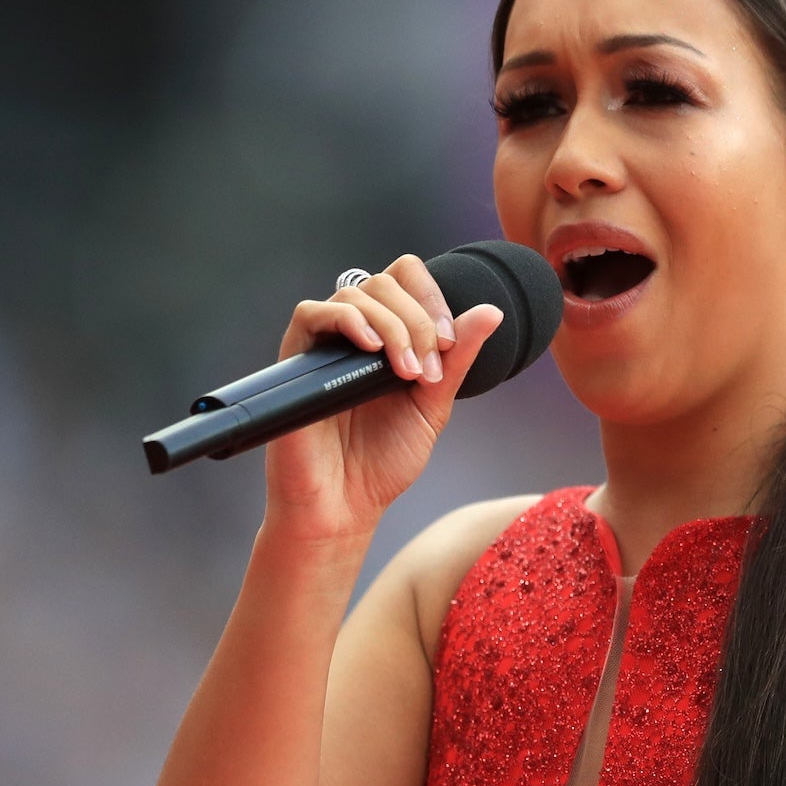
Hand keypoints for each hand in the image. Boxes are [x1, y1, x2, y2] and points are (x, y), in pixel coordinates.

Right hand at [262, 253, 501, 541]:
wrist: (345, 507)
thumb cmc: (382, 462)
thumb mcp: (432, 405)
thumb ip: (456, 359)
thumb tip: (491, 312)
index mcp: (386, 338)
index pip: (405, 278)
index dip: (432, 297)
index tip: (449, 343)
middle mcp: (353, 334)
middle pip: (385, 282)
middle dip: (418, 320)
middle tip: (426, 370)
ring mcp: (324, 345)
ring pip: (355, 293)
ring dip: (393, 325)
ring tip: (405, 372)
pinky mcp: (294, 359)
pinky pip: (311, 313)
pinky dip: (347, 320)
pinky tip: (372, 348)